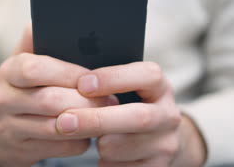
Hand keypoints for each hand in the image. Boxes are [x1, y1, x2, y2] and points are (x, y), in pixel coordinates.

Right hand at [0, 26, 116, 166]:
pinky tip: (89, 133)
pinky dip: (80, 140)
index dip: (69, 73)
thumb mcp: (21, 63)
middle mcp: (4, 99)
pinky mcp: (21, 151)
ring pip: (57, 127)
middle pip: (51, 100)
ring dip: (88, 121)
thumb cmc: (19, 90)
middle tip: (111, 99)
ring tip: (108, 115)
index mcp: (8, 71)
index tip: (94, 77)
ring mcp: (10, 128)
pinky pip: (60, 147)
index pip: (36, 68)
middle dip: (87, 100)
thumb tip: (51, 16)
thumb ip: (35, 41)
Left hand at [55, 62, 206, 166]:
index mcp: (160, 87)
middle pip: (138, 117)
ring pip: (125, 147)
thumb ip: (107, 83)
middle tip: (65, 121)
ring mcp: (166, 144)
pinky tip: (101, 155)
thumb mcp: (128, 88)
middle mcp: (168, 115)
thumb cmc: (130, 105)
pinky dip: (105, 162)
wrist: (157, 138)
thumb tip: (73, 83)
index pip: (147, 75)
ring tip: (88, 138)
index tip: (82, 84)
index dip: (114, 78)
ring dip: (99, 144)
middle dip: (97, 119)